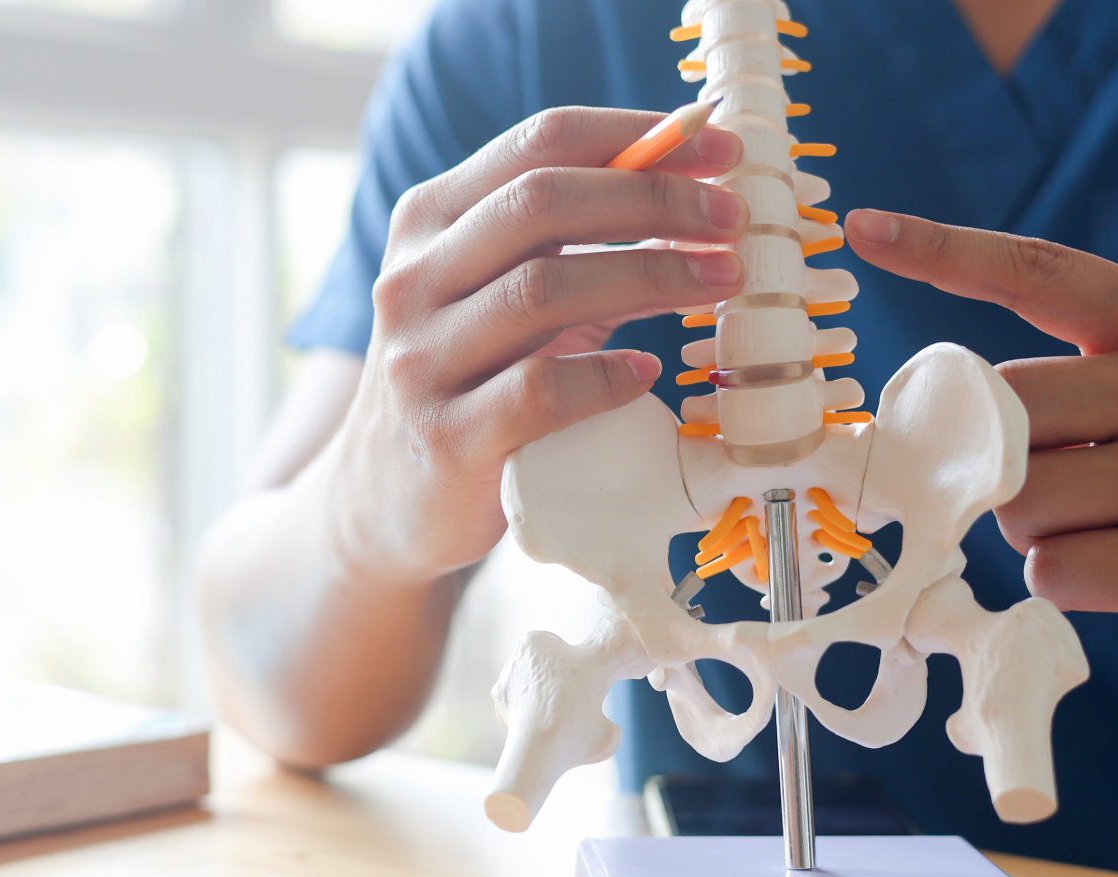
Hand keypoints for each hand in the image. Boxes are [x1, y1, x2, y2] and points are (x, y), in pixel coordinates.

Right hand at [334, 107, 748, 578]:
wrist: (385, 499)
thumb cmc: (467, 383)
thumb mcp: (499, 298)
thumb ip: (570, 247)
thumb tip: (691, 200)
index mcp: (428, 222)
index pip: (538, 143)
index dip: (638, 137)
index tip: (719, 150)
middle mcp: (413, 279)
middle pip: (542, 203)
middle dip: (653, 200)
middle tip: (731, 219)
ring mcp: (420, 359)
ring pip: (542, 289)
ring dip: (650, 275)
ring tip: (718, 281)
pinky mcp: (445, 438)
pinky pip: (538, 391)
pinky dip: (605, 377)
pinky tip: (646, 373)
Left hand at [846, 208, 1117, 641]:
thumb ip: (1086, 388)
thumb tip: (964, 422)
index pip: (1042, 274)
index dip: (948, 252)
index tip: (864, 226)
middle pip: (1005, 406)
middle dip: (997, 454)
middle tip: (1047, 478)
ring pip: (1017, 497)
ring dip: (1033, 526)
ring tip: (1106, 526)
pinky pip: (1052, 568)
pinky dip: (1067, 579)